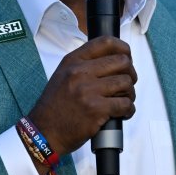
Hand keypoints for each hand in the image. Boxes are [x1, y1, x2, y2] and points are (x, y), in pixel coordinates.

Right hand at [27, 36, 136, 157]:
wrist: (44, 132)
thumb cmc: (55, 106)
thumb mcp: (63, 75)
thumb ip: (84, 65)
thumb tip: (113, 60)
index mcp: (73, 61)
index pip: (105, 42)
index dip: (123, 48)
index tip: (127, 56)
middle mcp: (80, 72)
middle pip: (122, 62)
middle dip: (130, 74)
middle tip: (126, 84)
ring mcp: (88, 90)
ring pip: (126, 82)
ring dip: (130, 93)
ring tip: (123, 100)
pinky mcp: (96, 109)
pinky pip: (125, 104)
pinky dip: (129, 109)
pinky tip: (122, 113)